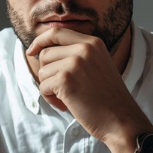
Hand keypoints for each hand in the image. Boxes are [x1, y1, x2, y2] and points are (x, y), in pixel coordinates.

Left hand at [25, 25, 152, 152]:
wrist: (121, 120)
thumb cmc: (108, 99)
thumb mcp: (97, 66)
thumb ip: (78, 55)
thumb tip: (43, 52)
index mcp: (92, 43)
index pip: (57, 32)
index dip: (40, 40)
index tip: (31, 51)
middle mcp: (84, 48)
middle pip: (46, 54)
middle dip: (47, 73)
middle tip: (61, 90)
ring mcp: (74, 63)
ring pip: (43, 72)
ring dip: (49, 88)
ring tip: (66, 99)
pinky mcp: (65, 80)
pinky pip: (43, 87)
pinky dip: (50, 99)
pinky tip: (65, 105)